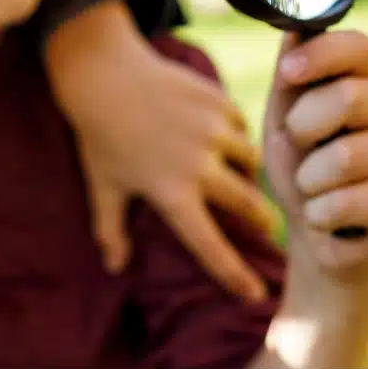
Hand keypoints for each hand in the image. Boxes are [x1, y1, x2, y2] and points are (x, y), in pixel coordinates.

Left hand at [46, 3, 274, 300]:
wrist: (105, 74)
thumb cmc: (101, 135)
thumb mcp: (103, 185)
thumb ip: (110, 229)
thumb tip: (114, 266)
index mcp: (170, 193)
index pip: (208, 245)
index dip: (233, 274)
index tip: (255, 294)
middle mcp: (198, 165)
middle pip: (248, 203)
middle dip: (262, 219)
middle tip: (266, 225)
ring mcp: (211, 130)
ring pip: (251, 160)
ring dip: (250, 172)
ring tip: (242, 174)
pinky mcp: (216, 101)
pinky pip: (242, 125)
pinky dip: (239, 136)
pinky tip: (227, 136)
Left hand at [263, 30, 367, 281]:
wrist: (313, 228)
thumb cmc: (297, 162)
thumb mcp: (282, 115)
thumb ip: (290, 74)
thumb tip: (295, 25)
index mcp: (362, 79)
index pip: (358, 46)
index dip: (321, 55)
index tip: (287, 74)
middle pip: (350, 98)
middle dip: (304, 127)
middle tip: (298, 144)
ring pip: (346, 156)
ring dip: (308, 179)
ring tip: (311, 186)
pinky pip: (349, 201)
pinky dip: (319, 213)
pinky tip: (323, 215)